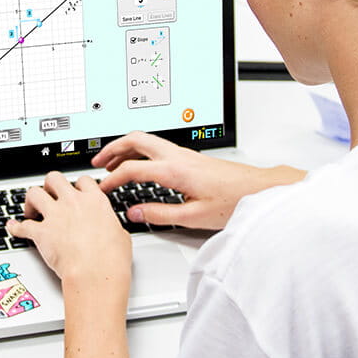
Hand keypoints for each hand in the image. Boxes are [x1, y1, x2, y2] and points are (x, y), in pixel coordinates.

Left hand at [6, 172, 130, 290]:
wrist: (96, 274)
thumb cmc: (111, 259)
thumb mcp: (120, 234)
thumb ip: (110, 224)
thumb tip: (110, 228)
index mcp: (94, 201)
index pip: (82, 180)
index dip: (76, 186)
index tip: (74, 192)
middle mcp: (73, 203)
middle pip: (54, 178)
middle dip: (49, 186)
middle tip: (49, 196)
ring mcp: (55, 216)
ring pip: (34, 193)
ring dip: (31, 201)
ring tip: (31, 211)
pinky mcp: (41, 232)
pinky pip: (22, 226)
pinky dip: (15, 228)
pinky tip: (13, 228)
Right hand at [94, 131, 304, 230]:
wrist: (259, 189)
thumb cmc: (234, 201)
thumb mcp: (194, 217)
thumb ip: (161, 214)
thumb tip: (137, 213)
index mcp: (175, 171)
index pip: (132, 169)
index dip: (112, 179)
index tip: (102, 189)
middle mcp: (178, 157)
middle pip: (136, 140)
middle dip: (113, 149)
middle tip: (98, 162)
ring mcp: (184, 154)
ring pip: (147, 140)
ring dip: (126, 148)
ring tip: (113, 163)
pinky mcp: (190, 158)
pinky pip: (157, 147)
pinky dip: (140, 152)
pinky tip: (139, 165)